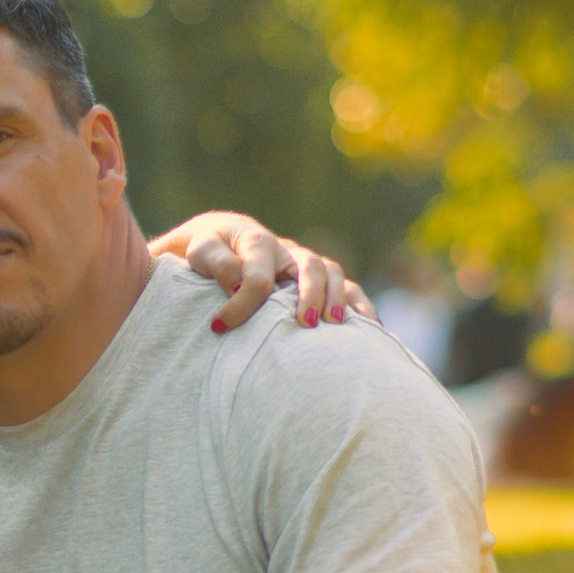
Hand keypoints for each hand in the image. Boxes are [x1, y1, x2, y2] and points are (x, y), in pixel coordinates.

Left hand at [161, 215, 373, 334]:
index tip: (219, 327)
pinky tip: (372, 330)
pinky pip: (347, 289)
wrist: (222, 241)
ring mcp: (305, 265)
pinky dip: (361, 306)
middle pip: (309, 266)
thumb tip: (237, 282)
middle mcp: (288, 251)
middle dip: (309, 294)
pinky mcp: (318, 281)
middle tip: (304, 322)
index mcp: (257, 243)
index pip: (257, 276)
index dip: (240, 304)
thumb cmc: (208, 251)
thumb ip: (215, 263)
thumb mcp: (201, 252)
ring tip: (334, 325)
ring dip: (337, 299)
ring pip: (332, 274)